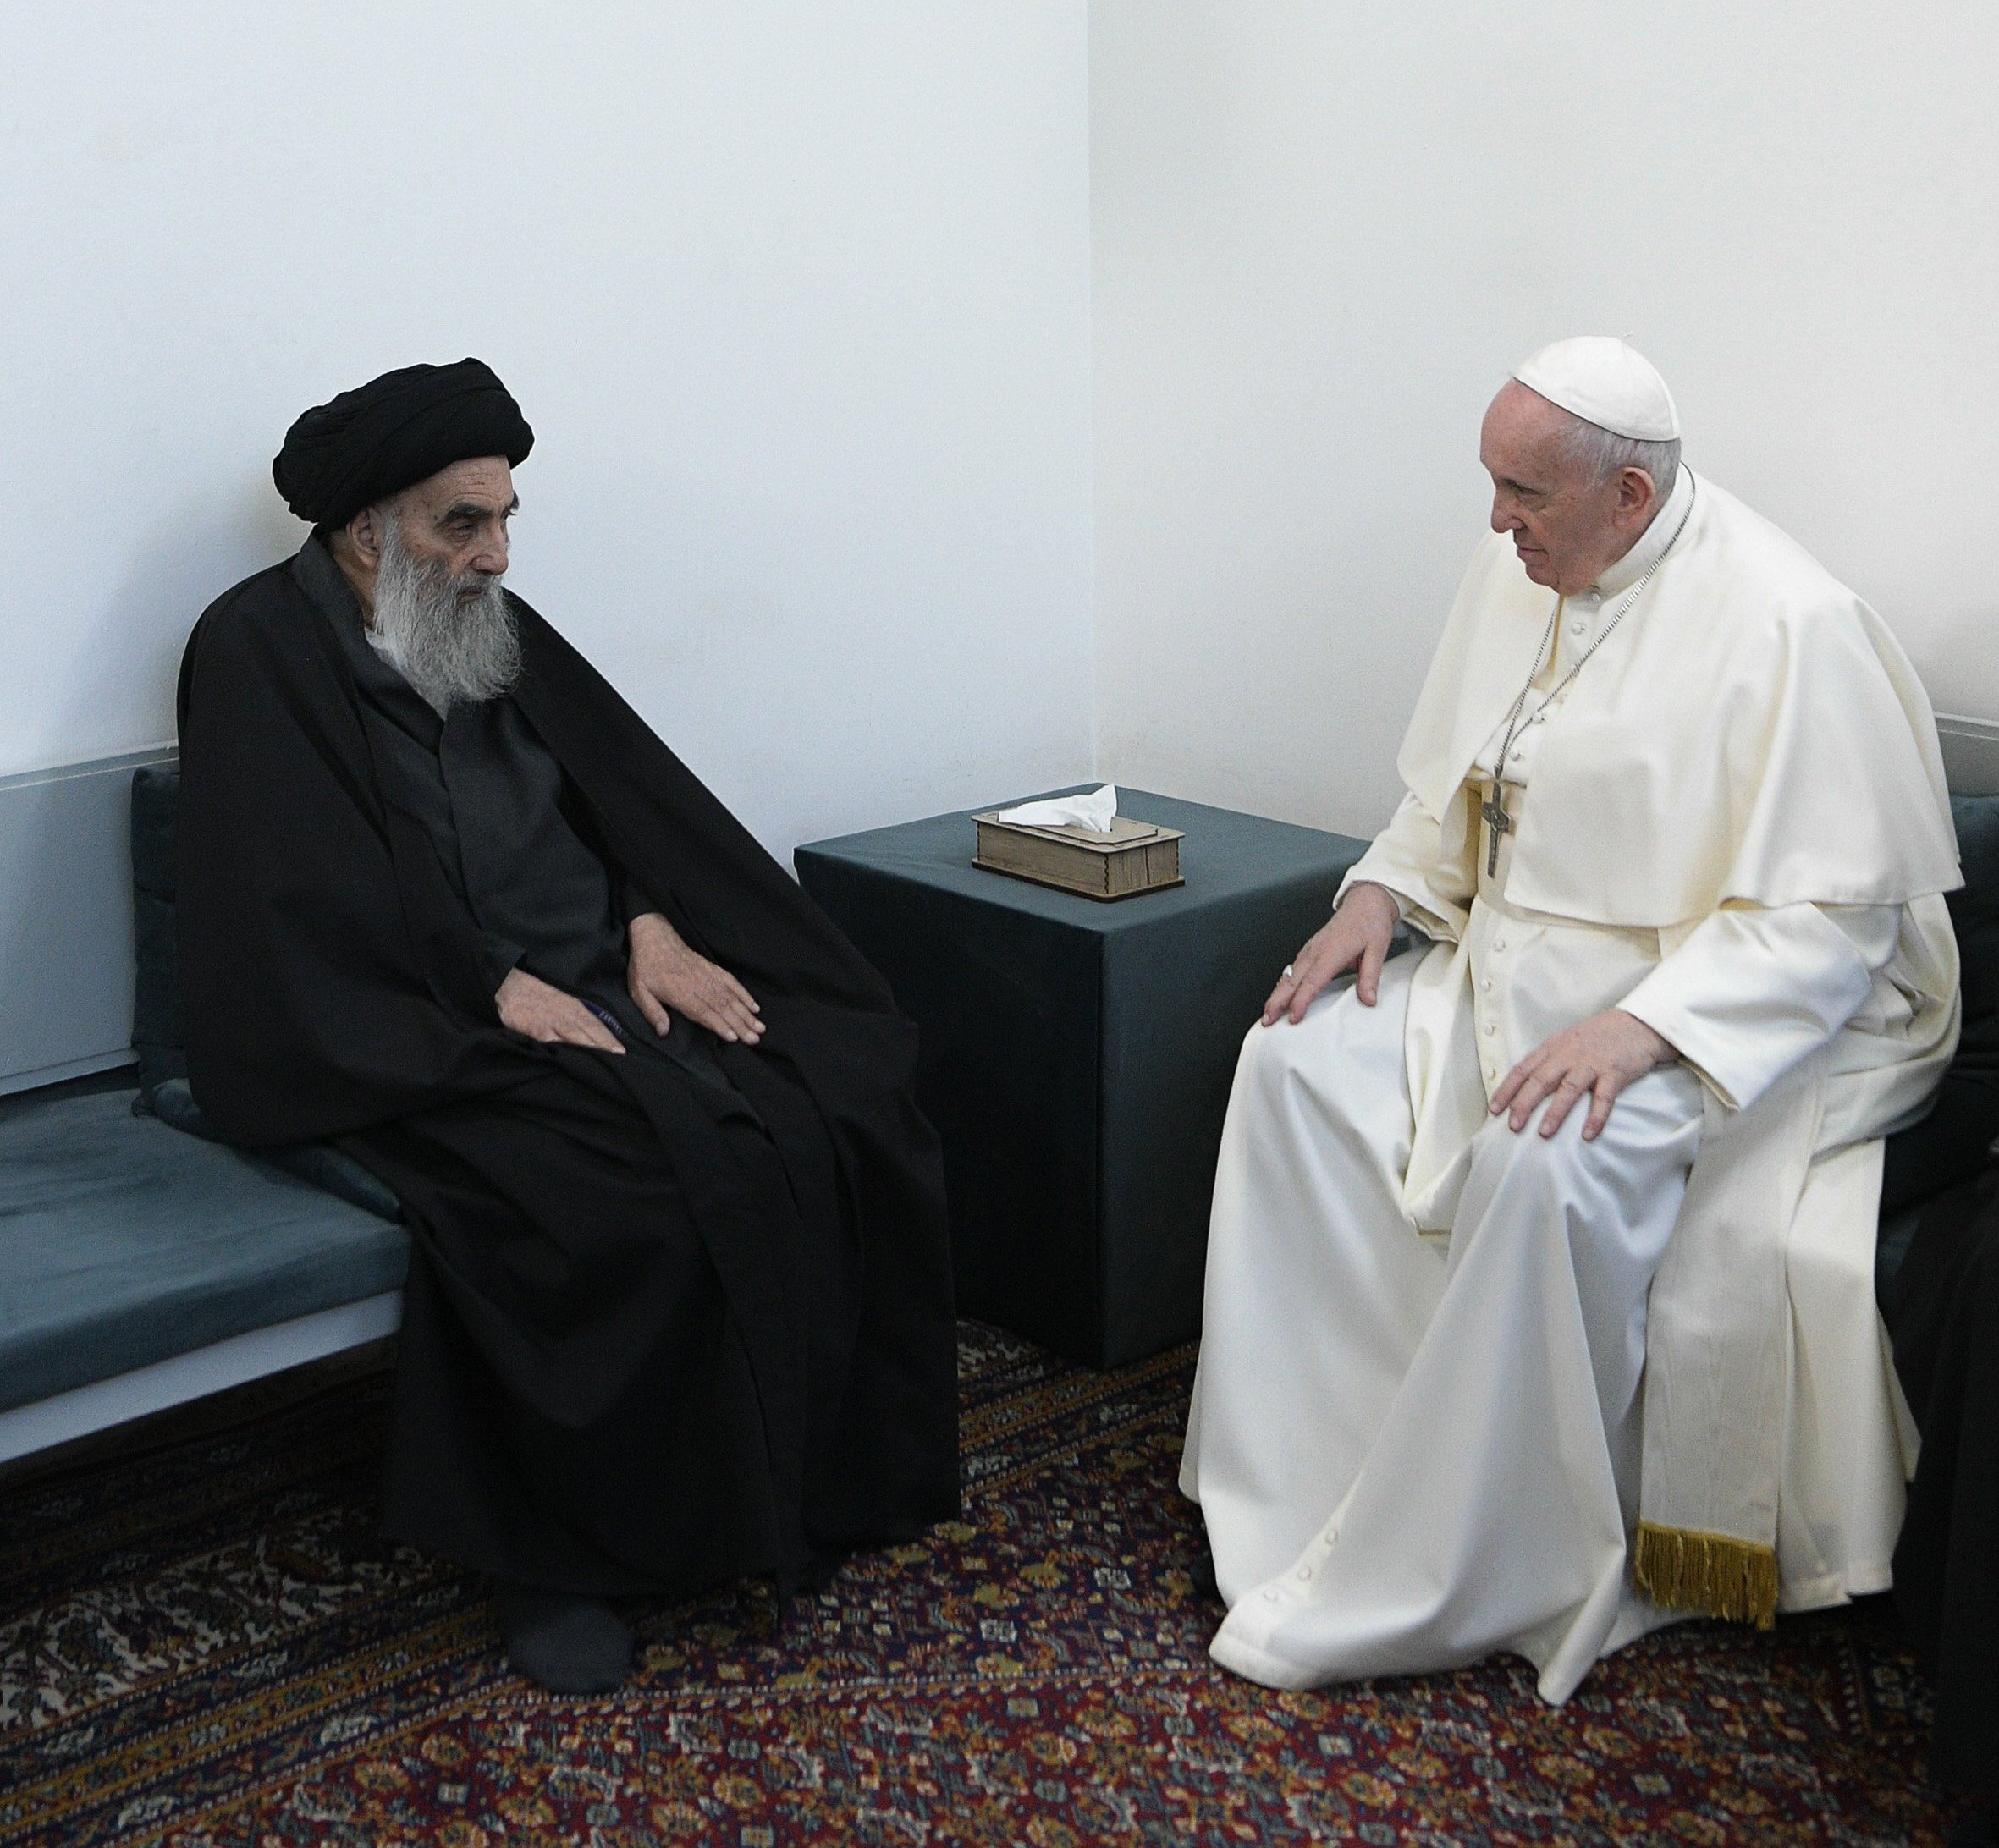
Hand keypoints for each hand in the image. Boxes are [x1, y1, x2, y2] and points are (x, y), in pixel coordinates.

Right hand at [496, 967, 624, 1053]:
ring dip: (589, 1051)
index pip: (597, 1025)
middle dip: (604, 1047)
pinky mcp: (536, 1030)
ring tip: (602, 1065)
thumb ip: (578, 1019)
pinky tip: (570, 1063)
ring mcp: (551, 1022)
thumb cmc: (539, 998)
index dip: (609, 1039)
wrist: (510, 987)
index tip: (622, 1053)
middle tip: (618, 1062)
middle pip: (589, 1033)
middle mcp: (567, 1015)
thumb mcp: (563, 1003)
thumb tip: (597, 1037)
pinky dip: (561, 1052)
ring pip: (574, 1038)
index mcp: (575, 1008)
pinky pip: (551, 1043)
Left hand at [627, 911, 764, 1044]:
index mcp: (680, 993)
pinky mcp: (711, 968)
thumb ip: (652, 1012)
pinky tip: (754, 1005)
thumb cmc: (645, 967)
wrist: (654, 937)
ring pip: (730, 997)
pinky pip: (731, 981)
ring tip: (760, 1026)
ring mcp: (707, 975)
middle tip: (756, 1038)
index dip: (719, 1025)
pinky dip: (744, 994)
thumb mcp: (639, 991)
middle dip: (740, 1024)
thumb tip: (663, 1032)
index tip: (734, 1037)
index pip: (704, 1012)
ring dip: (746, 1013)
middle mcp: (697, 985)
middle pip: (722, 1007)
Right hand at [1262, 882, 1400, 1024]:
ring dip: (1276, 995)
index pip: (1312, 981)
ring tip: (1268, 1013)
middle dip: (1277, 1001)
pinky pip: (1292, 969)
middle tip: (1268, 1019)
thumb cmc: (1370, 924)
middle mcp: (1316, 951)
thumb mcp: (1378, 950)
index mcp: (1331, 952)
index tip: (1294, 1017)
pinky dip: (1283, 985)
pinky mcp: (1309, 950)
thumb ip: (1370, 977)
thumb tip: (1368, 999)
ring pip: (1288, 975)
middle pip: (1291, 980)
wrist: (1365, 903)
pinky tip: (1279, 995)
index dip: (1301, 1001)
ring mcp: (1310, 949)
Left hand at [1489, 1008, 1674, 1140]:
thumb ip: (1547, 1062)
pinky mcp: (1615, 1072)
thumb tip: (1524, 1088)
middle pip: (1540, 1080)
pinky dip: (1596, 1116)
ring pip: (1568, 1088)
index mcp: (1552, 1048)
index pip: (1523, 1070)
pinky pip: (1604, 1097)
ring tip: (1544, 1133)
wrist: (1636, 1024)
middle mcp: (1568, 1054)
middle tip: (1513, 1126)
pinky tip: (1588, 1134)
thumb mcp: (1565, 1043)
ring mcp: (1591, 1063)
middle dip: (1524, 1103)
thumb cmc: (1597, 1038)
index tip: (1494, 1109)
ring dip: (1555, 1111)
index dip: (1507, 1090)